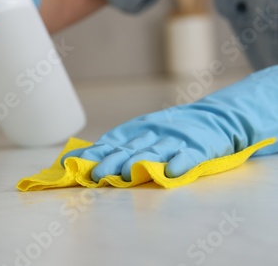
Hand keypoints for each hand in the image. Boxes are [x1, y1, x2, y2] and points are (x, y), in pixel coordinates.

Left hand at [62, 66, 277, 181]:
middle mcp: (154, 135)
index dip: (97, 153)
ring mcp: (175, 140)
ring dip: (141, 163)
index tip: (79, 164)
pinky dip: (181, 163)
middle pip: (131, 149)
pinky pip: (189, 156)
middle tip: (97, 173)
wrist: (214, 117)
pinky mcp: (198, 147)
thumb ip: (115, 146)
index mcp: (138, 132)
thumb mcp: (143, 134)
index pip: (113, 143)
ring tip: (128, 174)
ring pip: (156, 152)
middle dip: (113, 161)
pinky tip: (172, 172)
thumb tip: (78, 156)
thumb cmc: (170, 130)